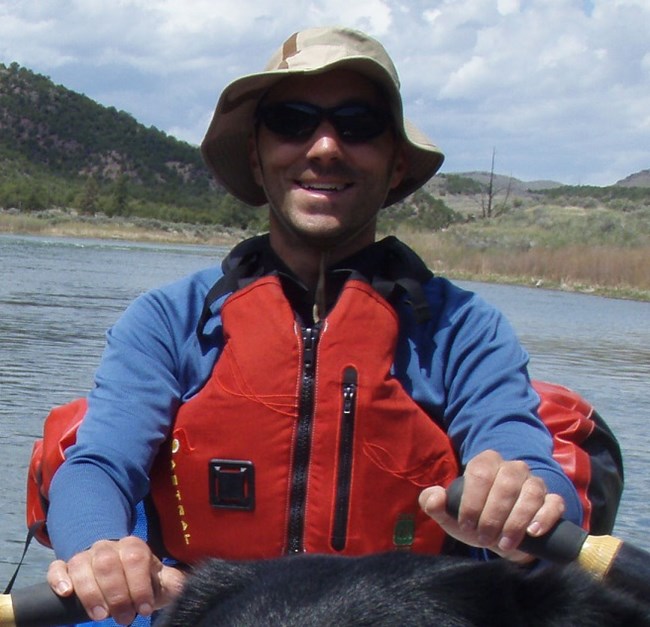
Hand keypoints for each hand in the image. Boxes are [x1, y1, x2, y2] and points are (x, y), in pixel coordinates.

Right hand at [47, 536, 185, 624]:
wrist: (113, 561)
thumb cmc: (137, 575)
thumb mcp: (156, 578)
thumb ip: (170, 581)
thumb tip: (186, 586)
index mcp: (133, 546)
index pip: (135, 558)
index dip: (139, 585)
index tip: (143, 609)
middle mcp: (108, 546)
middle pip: (107, 563)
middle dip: (116, 594)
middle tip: (123, 619)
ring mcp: (85, 555)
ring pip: (81, 564)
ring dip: (90, 591)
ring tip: (100, 615)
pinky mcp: (66, 566)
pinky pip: (57, 566)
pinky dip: (59, 578)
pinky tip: (66, 592)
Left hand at [418, 450, 565, 561]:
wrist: (502, 538)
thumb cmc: (475, 520)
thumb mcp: (450, 515)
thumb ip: (433, 504)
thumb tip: (434, 497)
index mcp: (486, 462)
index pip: (480, 472)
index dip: (472, 500)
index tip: (466, 524)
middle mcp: (512, 467)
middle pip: (506, 484)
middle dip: (493, 515)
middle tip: (484, 538)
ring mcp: (534, 482)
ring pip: (531, 493)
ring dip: (516, 521)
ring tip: (504, 543)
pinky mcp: (552, 500)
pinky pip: (554, 503)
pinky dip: (544, 517)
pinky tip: (533, 532)